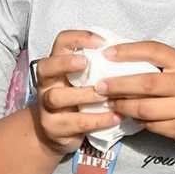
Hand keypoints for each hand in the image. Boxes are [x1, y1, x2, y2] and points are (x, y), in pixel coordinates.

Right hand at [31, 30, 120, 155]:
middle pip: (46, 67)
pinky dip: (97, 119)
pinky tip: (115, 117)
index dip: (78, 38)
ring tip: (107, 96)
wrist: (56, 135)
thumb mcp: (82, 81)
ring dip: (84, 94)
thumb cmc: (77, 101)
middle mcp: (47, 83)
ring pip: (57, 97)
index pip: (61, 43)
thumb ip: (97, 67)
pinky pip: (74, 122)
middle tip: (85, 63)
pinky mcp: (53, 128)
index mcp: (57, 66)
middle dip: (65, 63)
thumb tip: (128, 53)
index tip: (101, 42)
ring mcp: (46, 107)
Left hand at [98, 41, 174, 148]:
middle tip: (99, 86)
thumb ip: (165, 63)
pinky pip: (151, 125)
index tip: (107, 53)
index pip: (154, 51)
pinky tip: (129, 116)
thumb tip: (126, 59)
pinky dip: (137, 120)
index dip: (128, 51)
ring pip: (144, 109)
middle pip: (145, 83)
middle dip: (118, 85)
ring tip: (110, 102)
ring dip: (123, 106)